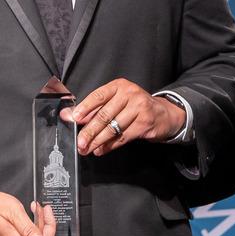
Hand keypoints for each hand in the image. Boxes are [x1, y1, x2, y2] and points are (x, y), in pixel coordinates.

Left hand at [65, 79, 184, 155]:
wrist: (163, 114)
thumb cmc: (135, 107)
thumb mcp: (116, 102)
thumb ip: (94, 108)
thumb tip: (70, 115)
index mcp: (118, 86)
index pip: (98, 96)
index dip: (84, 108)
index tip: (74, 119)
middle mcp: (129, 94)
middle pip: (104, 115)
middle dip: (89, 131)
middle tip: (80, 142)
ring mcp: (139, 108)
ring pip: (113, 128)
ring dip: (98, 141)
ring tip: (88, 148)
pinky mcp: (144, 123)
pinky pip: (122, 137)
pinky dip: (110, 145)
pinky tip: (101, 149)